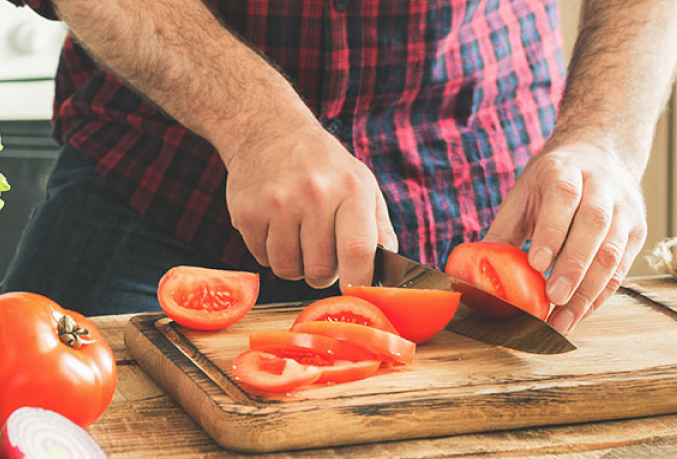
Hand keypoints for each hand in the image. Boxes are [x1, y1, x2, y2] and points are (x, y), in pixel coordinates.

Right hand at [224, 123, 397, 290]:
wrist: (269, 131)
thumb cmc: (325, 166)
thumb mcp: (362, 185)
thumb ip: (379, 230)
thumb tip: (387, 274)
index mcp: (350, 188)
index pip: (357, 251)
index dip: (357, 281)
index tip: (353, 288)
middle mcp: (313, 194)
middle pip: (320, 270)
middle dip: (322, 273)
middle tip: (321, 252)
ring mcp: (276, 203)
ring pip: (288, 270)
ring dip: (295, 264)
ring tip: (298, 236)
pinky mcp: (246, 212)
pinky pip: (262, 259)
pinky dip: (271, 252)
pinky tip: (276, 226)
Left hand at [483, 142, 646, 333]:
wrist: (597, 155)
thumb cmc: (550, 182)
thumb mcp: (522, 195)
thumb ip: (502, 231)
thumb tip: (474, 270)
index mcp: (566, 171)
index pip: (564, 198)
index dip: (552, 232)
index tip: (536, 265)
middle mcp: (601, 186)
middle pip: (594, 226)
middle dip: (573, 266)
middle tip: (553, 298)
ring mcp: (624, 209)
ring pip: (613, 251)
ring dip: (589, 290)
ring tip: (563, 319)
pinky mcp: (636, 231)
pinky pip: (621, 268)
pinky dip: (600, 294)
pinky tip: (579, 313)